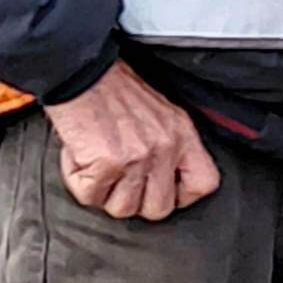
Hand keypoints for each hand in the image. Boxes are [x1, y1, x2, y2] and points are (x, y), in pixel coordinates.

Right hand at [45, 61, 218, 221]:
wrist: (82, 73)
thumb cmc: (115, 92)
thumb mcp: (162, 114)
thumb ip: (171, 146)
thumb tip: (168, 181)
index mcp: (183, 135)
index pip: (204, 184)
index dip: (182, 197)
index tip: (162, 191)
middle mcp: (165, 148)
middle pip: (159, 209)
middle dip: (134, 201)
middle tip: (118, 181)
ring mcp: (138, 157)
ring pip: (123, 209)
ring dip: (103, 193)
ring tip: (96, 165)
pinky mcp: (107, 162)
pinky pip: (90, 196)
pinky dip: (79, 182)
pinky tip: (80, 159)